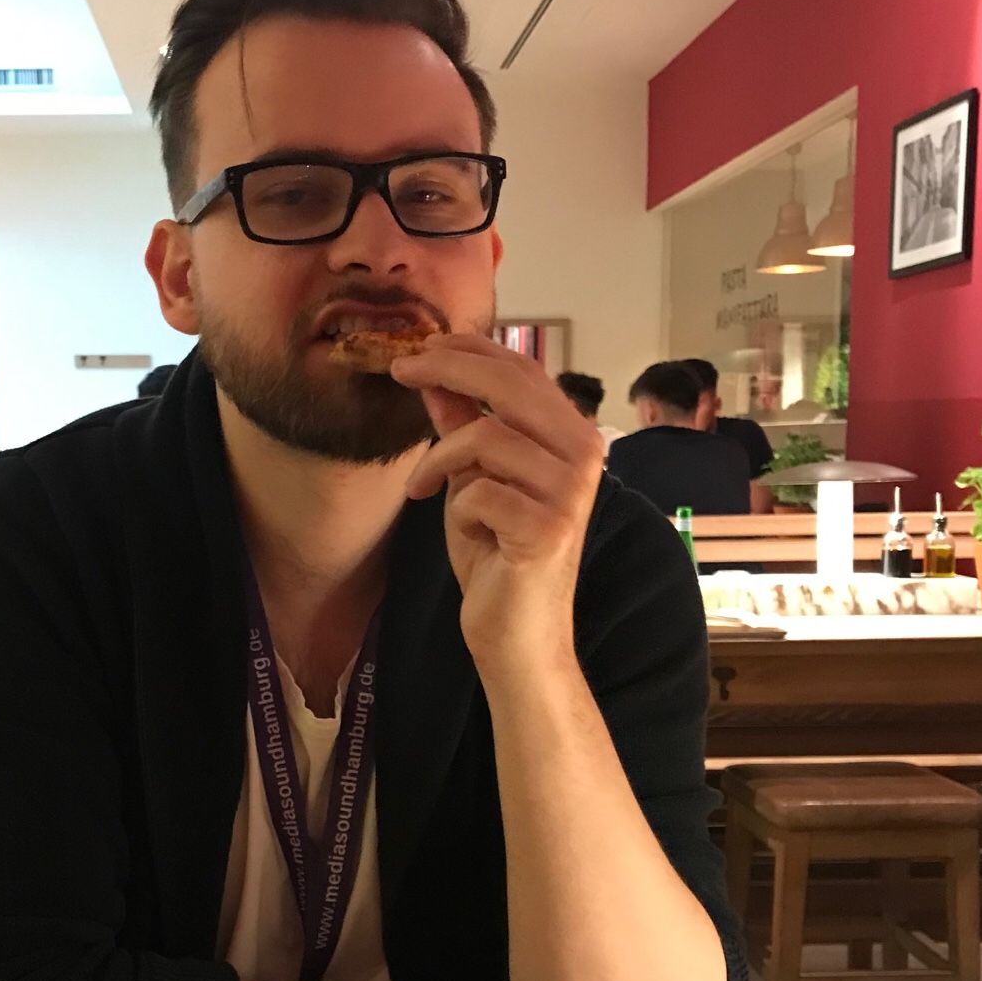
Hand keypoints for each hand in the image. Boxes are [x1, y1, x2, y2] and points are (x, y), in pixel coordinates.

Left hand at [391, 335, 602, 670]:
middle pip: (508, 384)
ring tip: (425, 486)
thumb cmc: (497, 554)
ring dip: (440, 459)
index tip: (417, 347)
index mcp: (572, 436)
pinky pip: (477, 490)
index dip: (468, 348)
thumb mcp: (473, 477)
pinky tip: (465, 529)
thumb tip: (435, 372)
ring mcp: (569, 492)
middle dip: (445, 368)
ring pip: (485, 436)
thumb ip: (462, 425)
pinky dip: (457, 507)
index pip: (522, 369)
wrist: (515, 632)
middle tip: (398, 369)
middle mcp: (583, 454)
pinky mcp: (547, 528)